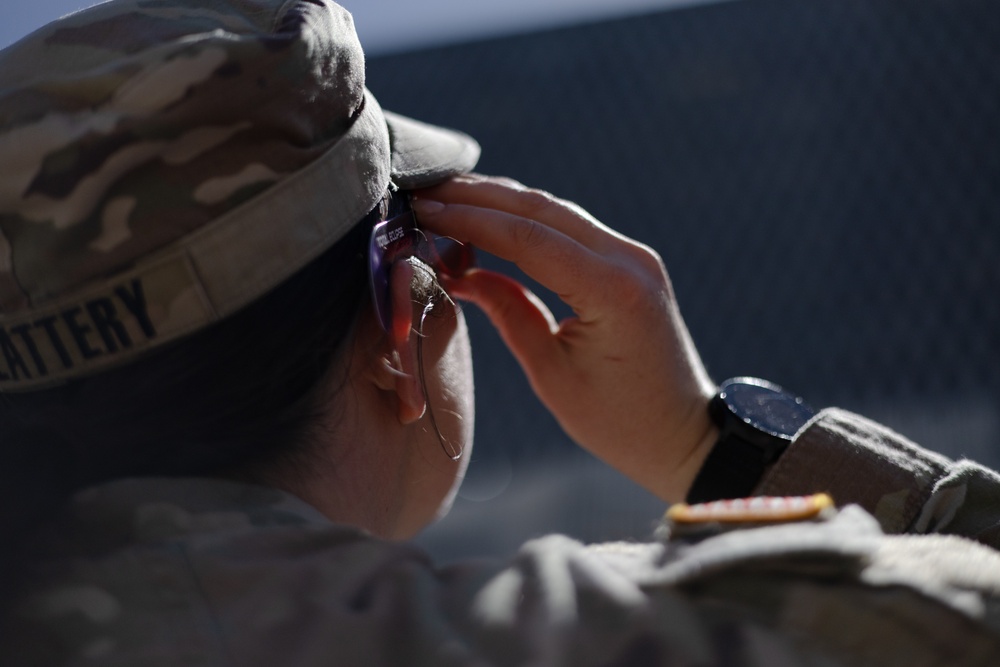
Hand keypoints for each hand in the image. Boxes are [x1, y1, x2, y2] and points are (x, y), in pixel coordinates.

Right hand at [413, 174, 716, 502]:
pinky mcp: (628, 263)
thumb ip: (508, 313)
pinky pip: (570, 228)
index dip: (470, 219)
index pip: (528, 236)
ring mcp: (633, 256)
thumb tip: (461, 271)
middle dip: (478, 197)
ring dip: (499, 201)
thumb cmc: (620, 422)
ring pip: (555, 211)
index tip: (424, 209)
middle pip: (541, 209)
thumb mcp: (552, 375)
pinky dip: (525, 220)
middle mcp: (629, 260)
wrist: (683, 433)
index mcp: (612, 290)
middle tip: (424, 192)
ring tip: (446, 196)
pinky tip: (489, 217)